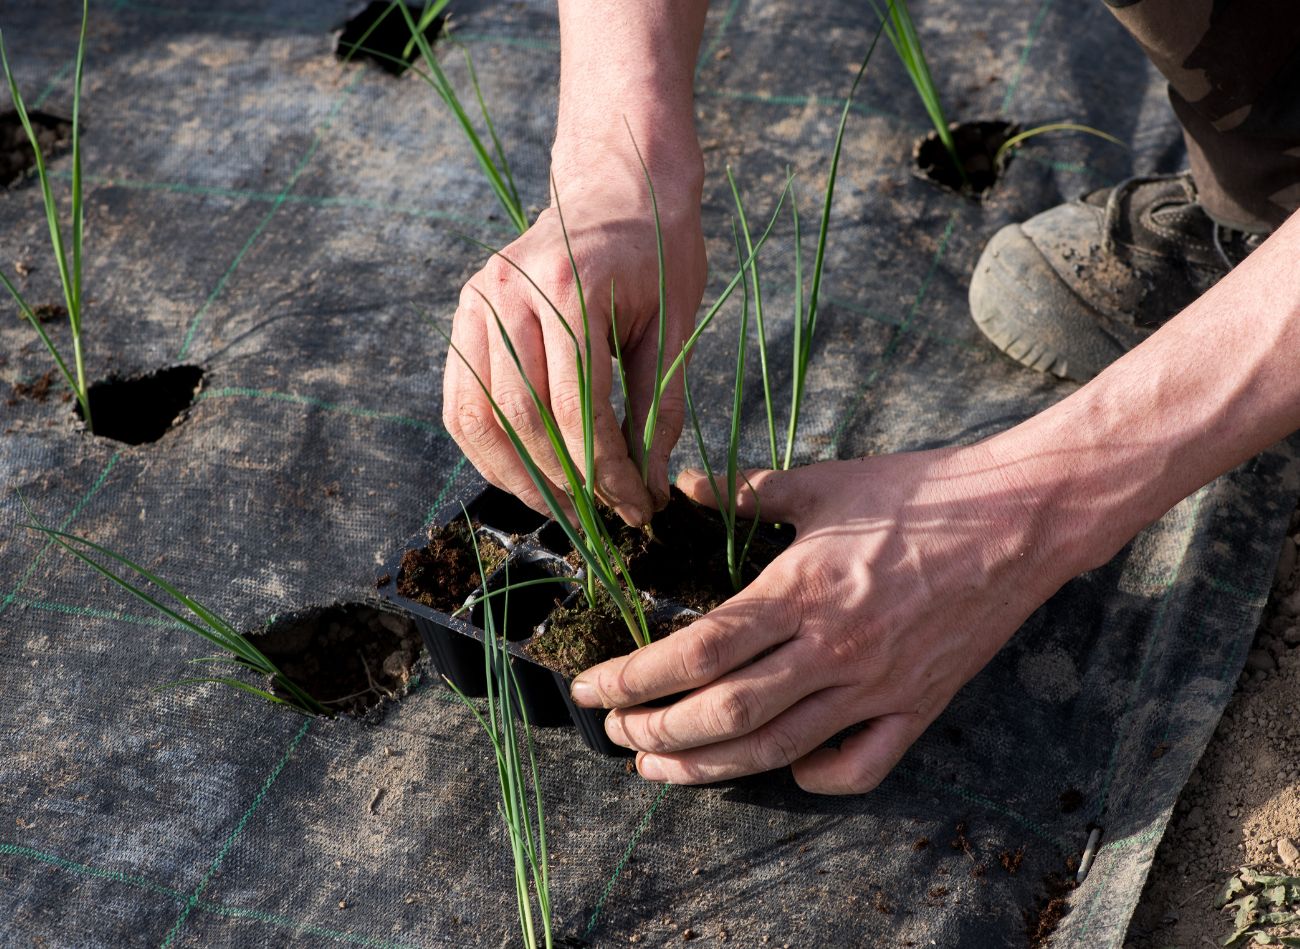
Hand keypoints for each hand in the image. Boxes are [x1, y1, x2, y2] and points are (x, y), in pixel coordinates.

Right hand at [443, 150, 705, 525]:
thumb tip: (646, 487)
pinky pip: (460, 399)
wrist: (619, 187)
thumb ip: (656, 407)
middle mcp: (510, 291)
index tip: (635, 508)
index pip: (579, 408)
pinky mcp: (464, 312)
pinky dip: (486, 447)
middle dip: (565, 481)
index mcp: (569, 289)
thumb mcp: (674, 325)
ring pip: (481, 416)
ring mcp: (478, 300)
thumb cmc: (658, 254)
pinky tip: (522, 473)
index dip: (605, 471)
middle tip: (602, 516)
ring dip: (518, 475)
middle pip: (525, 418)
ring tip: (561, 506)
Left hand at [569, 444, 1078, 793]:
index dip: (635, 677)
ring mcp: (879, 685)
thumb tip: (683, 487)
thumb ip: (747, 491)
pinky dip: (815, 776)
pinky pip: (862, 764)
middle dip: (656, 733)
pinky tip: (781, 770)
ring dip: (709, 768)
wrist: (1022, 516)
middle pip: (726, 713)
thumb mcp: (824, 481)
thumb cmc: (920, 493)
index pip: (698, 650)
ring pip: (779, 748)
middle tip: (616, 734)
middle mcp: (835, 649)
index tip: (593, 688)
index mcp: (802, 591)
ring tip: (660, 770)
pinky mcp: (920, 705)